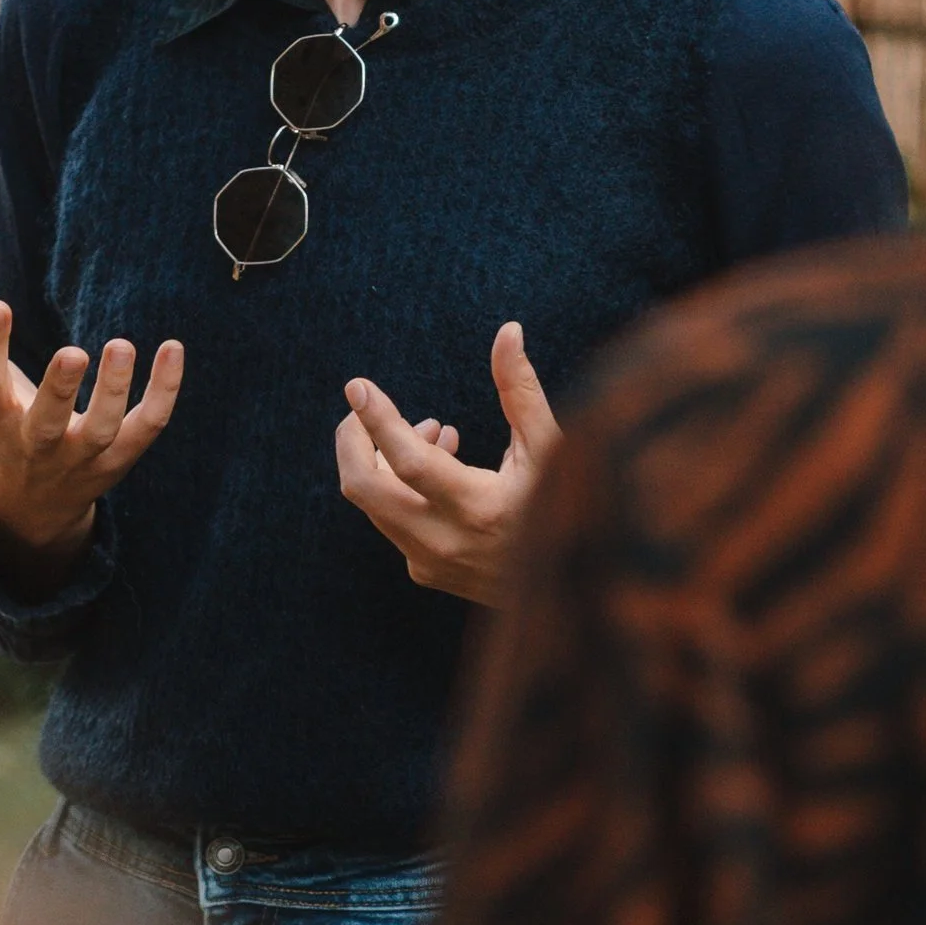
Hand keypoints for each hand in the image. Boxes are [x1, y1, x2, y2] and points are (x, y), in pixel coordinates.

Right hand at [0, 272, 183, 596]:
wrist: (33, 504)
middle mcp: (36, 445)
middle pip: (46, 425)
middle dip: (60, 391)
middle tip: (73, 352)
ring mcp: (81, 456)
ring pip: (102, 431)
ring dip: (114, 392)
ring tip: (121, 345)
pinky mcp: (120, 458)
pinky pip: (147, 426)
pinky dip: (165, 392)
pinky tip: (173, 348)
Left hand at [335, 320, 559, 606]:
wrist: (572, 592)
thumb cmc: (567, 508)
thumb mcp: (551, 449)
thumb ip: (521, 391)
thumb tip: (508, 332)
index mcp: (479, 509)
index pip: (409, 462)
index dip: (378, 421)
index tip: (357, 387)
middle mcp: (446, 542)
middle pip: (365, 487)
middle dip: (353, 438)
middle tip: (363, 404)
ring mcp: (430, 562)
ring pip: (374, 504)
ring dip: (382, 458)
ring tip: (432, 429)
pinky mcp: (425, 572)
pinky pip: (391, 520)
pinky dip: (398, 484)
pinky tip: (440, 460)